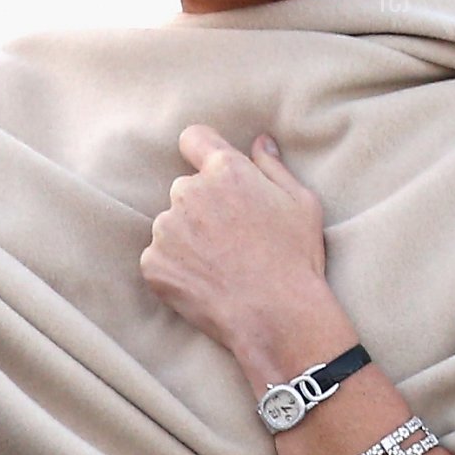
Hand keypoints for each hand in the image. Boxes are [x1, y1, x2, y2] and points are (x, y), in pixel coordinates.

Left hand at [140, 125, 331, 364]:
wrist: (277, 316)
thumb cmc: (295, 258)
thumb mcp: (301, 203)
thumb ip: (273, 166)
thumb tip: (259, 142)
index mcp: (225, 170)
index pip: (194, 138)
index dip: (202, 151)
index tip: (211, 170)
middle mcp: (189, 191)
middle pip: (187, 188)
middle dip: (203, 205)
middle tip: (231, 238)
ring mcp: (167, 228)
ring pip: (172, 224)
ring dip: (188, 238)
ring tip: (221, 266)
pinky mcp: (153, 263)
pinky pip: (160, 257)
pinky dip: (176, 268)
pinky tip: (205, 283)